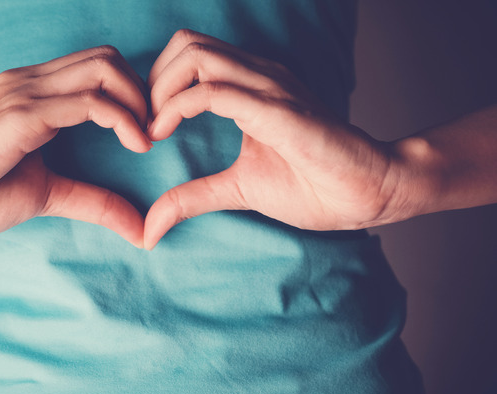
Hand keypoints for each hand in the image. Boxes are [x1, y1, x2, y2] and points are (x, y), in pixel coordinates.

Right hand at [0, 46, 151, 246]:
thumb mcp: (45, 194)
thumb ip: (92, 200)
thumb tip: (139, 229)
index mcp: (32, 94)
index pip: (97, 68)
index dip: (132, 94)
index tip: (147, 134)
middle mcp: (30, 82)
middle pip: (108, 58)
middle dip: (143, 92)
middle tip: (154, 132)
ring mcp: (25, 94)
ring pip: (104, 69)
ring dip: (139, 102)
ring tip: (147, 139)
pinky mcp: (22, 116)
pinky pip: (90, 102)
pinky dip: (123, 119)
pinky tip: (136, 145)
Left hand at [143, 29, 400, 248]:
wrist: (370, 192)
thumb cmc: (313, 186)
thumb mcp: (237, 189)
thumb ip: (191, 198)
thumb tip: (150, 228)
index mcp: (250, 85)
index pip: (190, 54)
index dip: (157, 84)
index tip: (146, 127)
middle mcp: (258, 76)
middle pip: (186, 43)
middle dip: (152, 80)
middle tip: (145, 123)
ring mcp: (268, 87)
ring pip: (195, 55)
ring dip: (160, 89)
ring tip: (153, 128)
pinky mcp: (277, 110)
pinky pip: (215, 90)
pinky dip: (177, 107)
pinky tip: (164, 133)